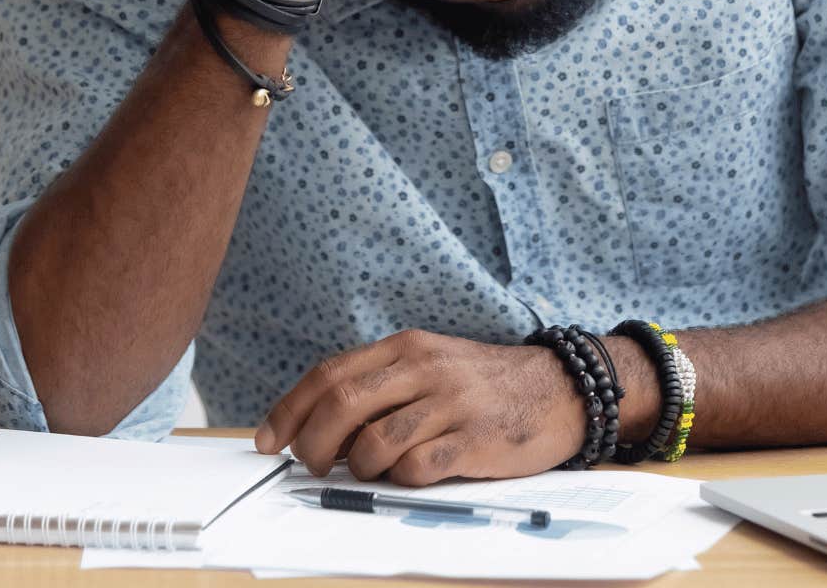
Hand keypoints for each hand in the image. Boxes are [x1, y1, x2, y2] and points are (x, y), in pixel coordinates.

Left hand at [254, 330, 588, 485]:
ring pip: (374, 442)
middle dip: (311, 443)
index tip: (266, 439)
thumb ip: (380, 386)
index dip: (289, 409)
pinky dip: (400, 479)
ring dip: (358, 467)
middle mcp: (424, 369)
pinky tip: (410, 474)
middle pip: (342, 405)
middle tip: (309, 465)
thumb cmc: (484, 384)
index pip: (329, 374)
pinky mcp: (474, 441)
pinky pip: (417, 468)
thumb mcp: (430, 364)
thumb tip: (320, 428)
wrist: (560, 389)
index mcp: (406, 347)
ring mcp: (451, 404)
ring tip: (367, 471)